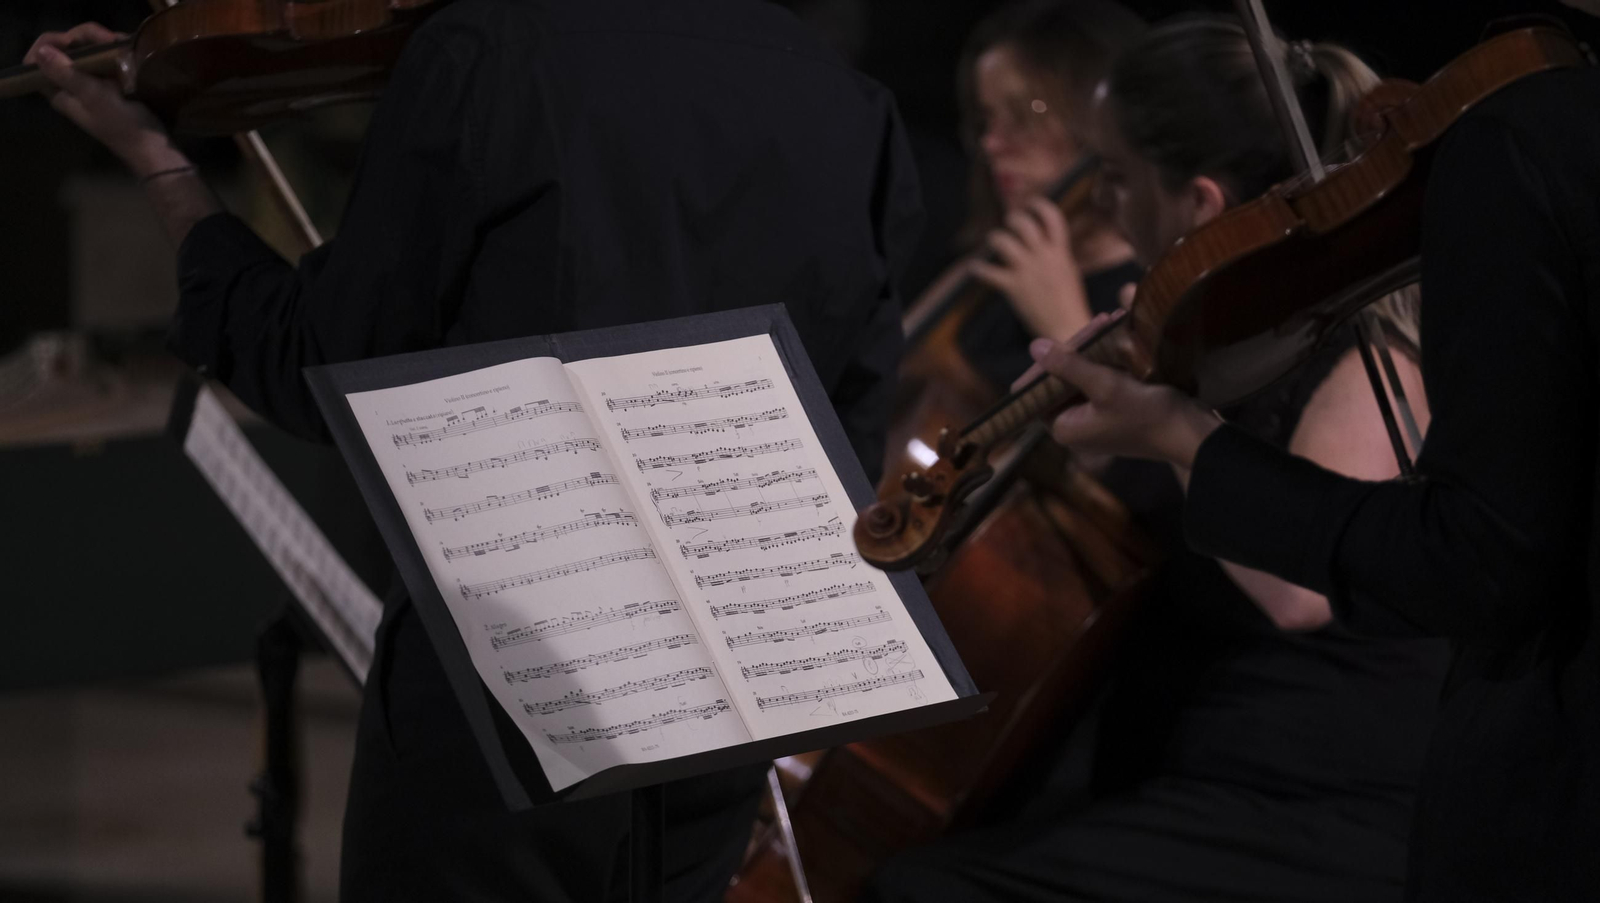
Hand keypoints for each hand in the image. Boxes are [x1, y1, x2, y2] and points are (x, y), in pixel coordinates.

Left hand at [25, 23, 185, 174]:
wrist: (154, 146)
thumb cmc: (122, 124)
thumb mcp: (93, 97)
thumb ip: (66, 74)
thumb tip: (41, 52)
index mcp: (60, 91)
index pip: (38, 60)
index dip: (51, 43)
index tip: (73, 40)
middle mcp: (72, 86)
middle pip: (65, 50)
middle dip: (84, 38)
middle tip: (110, 39)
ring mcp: (93, 84)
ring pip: (88, 52)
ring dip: (104, 43)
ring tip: (123, 43)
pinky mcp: (112, 85)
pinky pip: (107, 59)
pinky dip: (117, 51)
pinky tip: (130, 50)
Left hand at [970, 197, 1090, 340]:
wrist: (1068, 328)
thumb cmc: (1070, 305)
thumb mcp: (1069, 273)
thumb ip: (1057, 258)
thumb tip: (1046, 248)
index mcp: (1061, 253)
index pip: (1052, 218)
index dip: (1040, 206)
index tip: (1031, 204)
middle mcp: (1043, 257)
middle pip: (1024, 225)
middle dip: (1014, 220)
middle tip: (1009, 223)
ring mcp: (1027, 271)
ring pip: (1003, 242)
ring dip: (995, 238)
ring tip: (993, 241)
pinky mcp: (1013, 287)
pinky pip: (989, 272)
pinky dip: (978, 269)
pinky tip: (974, 268)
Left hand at [1023, 331, 1222, 466]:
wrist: (1190, 434)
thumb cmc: (1146, 414)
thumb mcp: (1105, 386)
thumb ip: (1068, 365)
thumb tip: (1034, 346)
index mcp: (1063, 427)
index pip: (1038, 390)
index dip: (1048, 362)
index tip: (1067, 338)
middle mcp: (1074, 425)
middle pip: (1061, 378)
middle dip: (1079, 348)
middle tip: (1099, 321)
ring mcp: (1094, 417)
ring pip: (1082, 374)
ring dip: (1095, 348)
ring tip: (1111, 321)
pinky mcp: (1112, 409)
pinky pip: (1100, 378)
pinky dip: (1108, 358)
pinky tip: (1118, 334)